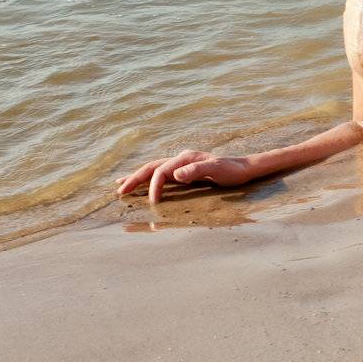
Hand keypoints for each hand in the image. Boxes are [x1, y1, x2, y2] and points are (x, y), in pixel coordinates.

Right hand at [116, 149, 254, 203]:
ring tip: (120, 185)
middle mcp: (181, 159)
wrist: (243, 168)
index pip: (161, 171)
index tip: (154, 203)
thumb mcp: (217, 170)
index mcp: (185, 158)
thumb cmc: (232, 171)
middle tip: (119, 191)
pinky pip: (161, 175)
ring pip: (153, 169)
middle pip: (152, 167)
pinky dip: (148, 179)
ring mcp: (181, 165)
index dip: (154, 186)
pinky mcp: (183, 172)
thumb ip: (197, 170)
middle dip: (135, 178)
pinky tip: (142, 184)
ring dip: (137, 177)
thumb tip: (176, 174)